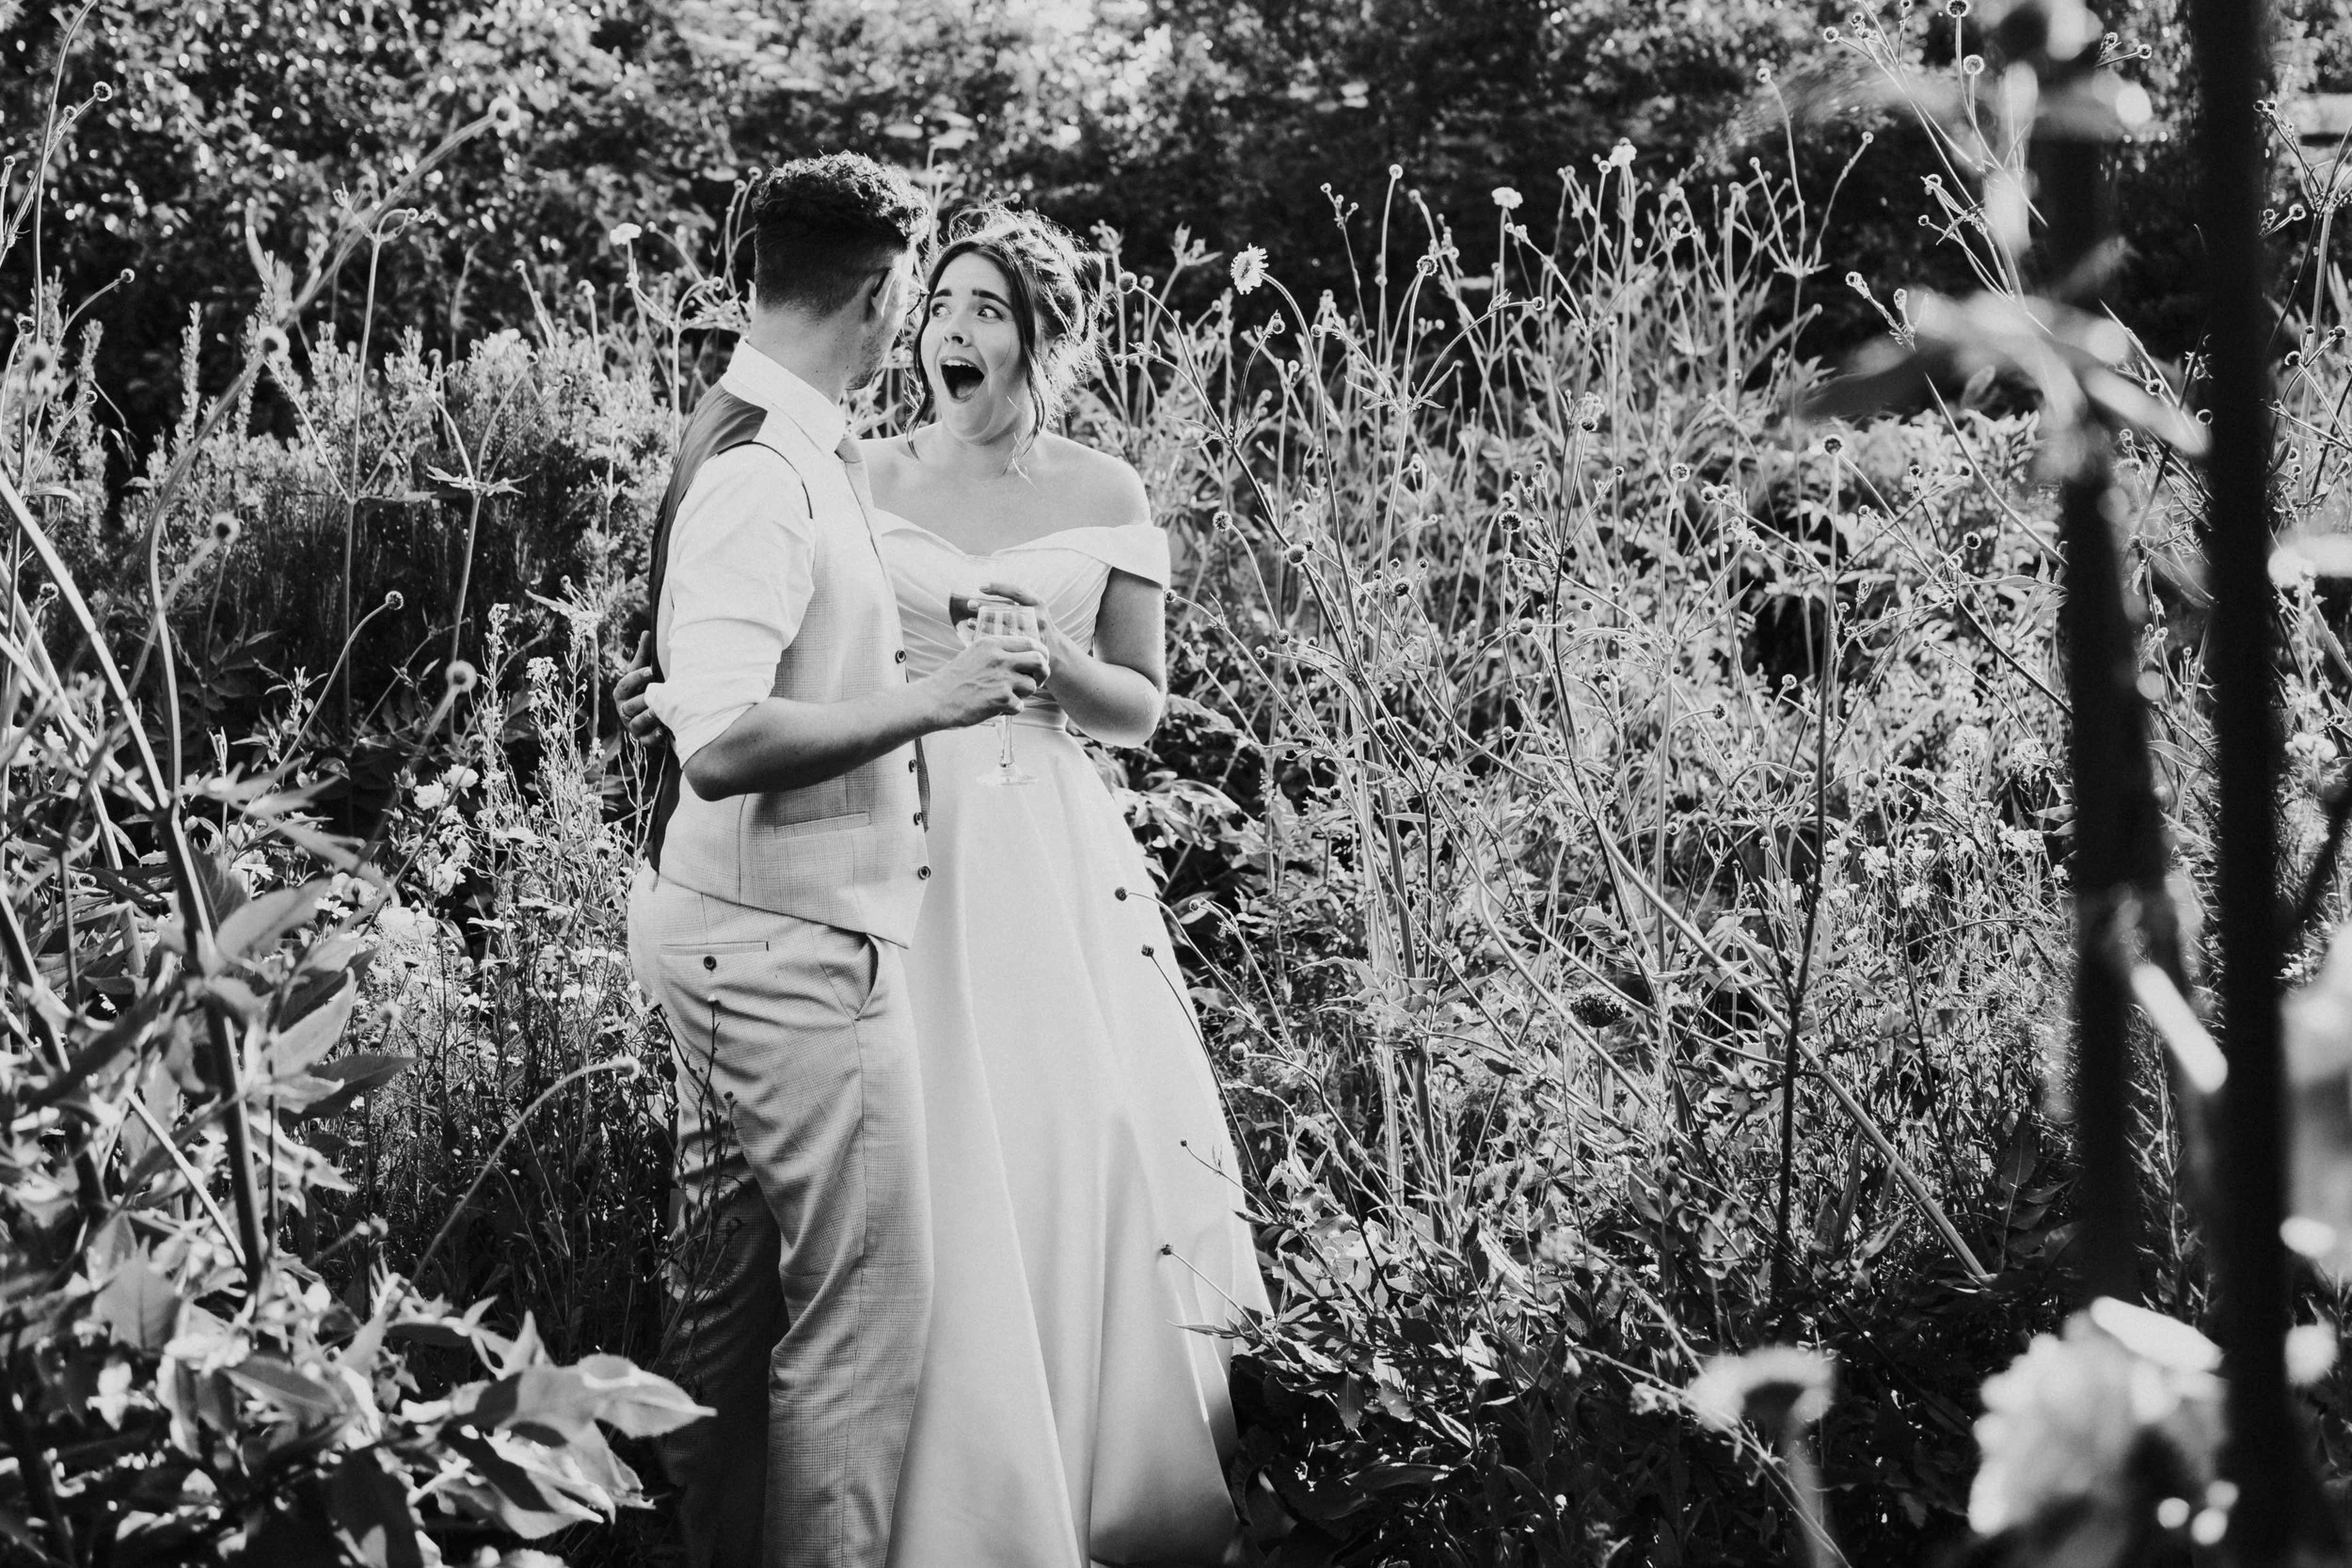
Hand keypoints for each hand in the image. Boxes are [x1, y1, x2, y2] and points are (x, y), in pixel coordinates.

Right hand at [614, 632, 666, 743]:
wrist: (654, 715)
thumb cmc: (647, 688)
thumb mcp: (644, 672)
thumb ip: (645, 655)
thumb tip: (648, 631)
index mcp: (623, 692)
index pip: (625, 684)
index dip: (636, 678)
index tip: (651, 671)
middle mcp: (624, 709)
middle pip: (628, 705)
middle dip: (642, 699)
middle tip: (657, 692)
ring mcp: (632, 725)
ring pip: (635, 723)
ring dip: (647, 717)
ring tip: (659, 712)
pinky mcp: (643, 739)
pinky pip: (645, 740)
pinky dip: (653, 737)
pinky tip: (663, 731)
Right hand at [920, 634, 1049, 728]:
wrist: (935, 700)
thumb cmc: (953, 679)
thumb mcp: (974, 654)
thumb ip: (998, 652)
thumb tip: (1023, 657)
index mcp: (992, 644)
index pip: (1030, 642)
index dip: (1040, 653)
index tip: (1040, 662)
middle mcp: (999, 658)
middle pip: (1039, 661)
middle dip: (1043, 672)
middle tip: (1037, 680)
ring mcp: (1002, 679)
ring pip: (1032, 686)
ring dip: (1023, 694)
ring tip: (1006, 696)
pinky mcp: (1001, 699)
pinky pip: (1020, 705)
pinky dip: (1011, 709)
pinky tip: (996, 707)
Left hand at [951, 581, 1067, 683]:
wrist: (1055, 652)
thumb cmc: (1037, 627)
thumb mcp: (1034, 610)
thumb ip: (1017, 604)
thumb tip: (987, 593)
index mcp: (1037, 604)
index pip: (1017, 591)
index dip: (998, 587)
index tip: (981, 586)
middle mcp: (1037, 617)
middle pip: (1007, 609)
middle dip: (986, 606)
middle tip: (969, 604)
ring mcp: (1033, 634)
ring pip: (1004, 627)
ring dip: (984, 623)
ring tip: (968, 621)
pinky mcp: (1027, 649)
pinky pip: (1004, 643)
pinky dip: (989, 639)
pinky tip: (976, 637)